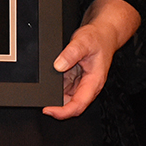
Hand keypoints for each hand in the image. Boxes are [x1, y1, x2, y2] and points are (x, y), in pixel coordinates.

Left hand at [43, 0, 138, 121]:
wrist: (104, 33)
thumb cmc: (99, 39)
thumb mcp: (84, 42)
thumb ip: (71, 54)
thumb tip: (58, 65)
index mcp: (94, 82)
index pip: (78, 105)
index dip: (63, 112)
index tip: (48, 110)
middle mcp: (88, 86)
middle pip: (71, 105)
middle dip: (56, 106)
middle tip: (42, 100)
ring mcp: (81, 83)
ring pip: (66, 97)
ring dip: (55, 95)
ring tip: (47, 84)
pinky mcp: (76, 78)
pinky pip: (64, 87)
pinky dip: (55, 86)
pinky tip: (51, 79)